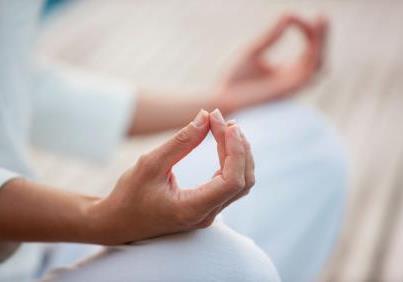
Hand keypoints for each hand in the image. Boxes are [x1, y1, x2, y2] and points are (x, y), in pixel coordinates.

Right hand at [90, 109, 253, 243]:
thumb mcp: (150, 164)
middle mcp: (206, 215)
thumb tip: (205, 117)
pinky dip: (231, 161)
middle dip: (238, 146)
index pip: (232, 181)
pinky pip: (230, 184)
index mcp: (192, 209)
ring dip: (239, 153)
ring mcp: (208, 213)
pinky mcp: (207, 207)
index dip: (236, 150)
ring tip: (226, 127)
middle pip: (242, 180)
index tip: (227, 124)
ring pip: (241, 183)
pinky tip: (223, 143)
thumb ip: (181, 142)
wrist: (118, 222)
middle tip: (221, 119)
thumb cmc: (129, 196)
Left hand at [216, 14, 327, 113]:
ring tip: (320, 21)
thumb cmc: (233, 77)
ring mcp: (291, 87)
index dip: (307, 32)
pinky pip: (308, 73)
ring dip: (322, 43)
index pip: (308, 50)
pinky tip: (307, 39)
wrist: (222, 97)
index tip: (296, 16)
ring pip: (318, 65)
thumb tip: (290, 13)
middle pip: (317, 57)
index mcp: (286, 72)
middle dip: (322, 37)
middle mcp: (292, 81)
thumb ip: (272, 34)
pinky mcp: (288, 91)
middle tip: (322, 15)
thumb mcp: (254, 49)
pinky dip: (311, 54)